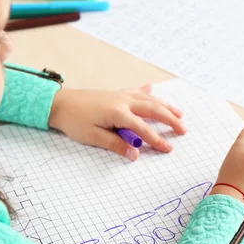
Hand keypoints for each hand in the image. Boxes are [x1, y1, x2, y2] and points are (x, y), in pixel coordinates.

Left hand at [48, 85, 186, 160]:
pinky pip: (136, 91)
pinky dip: (146, 91)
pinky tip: (152, 89)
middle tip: (183, 130)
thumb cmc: (74, 121)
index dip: (157, 140)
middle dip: (170, 120)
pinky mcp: (115, 93)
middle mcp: (123, 101)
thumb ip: (115, 145)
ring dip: (165, 106)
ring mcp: (120, 95)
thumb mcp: (93, 137)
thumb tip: (135, 154)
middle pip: (153, 110)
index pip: (143, 129)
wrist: (59, 103)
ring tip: (179, 113)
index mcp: (118, 113)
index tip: (169, 148)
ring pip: (148, 99)